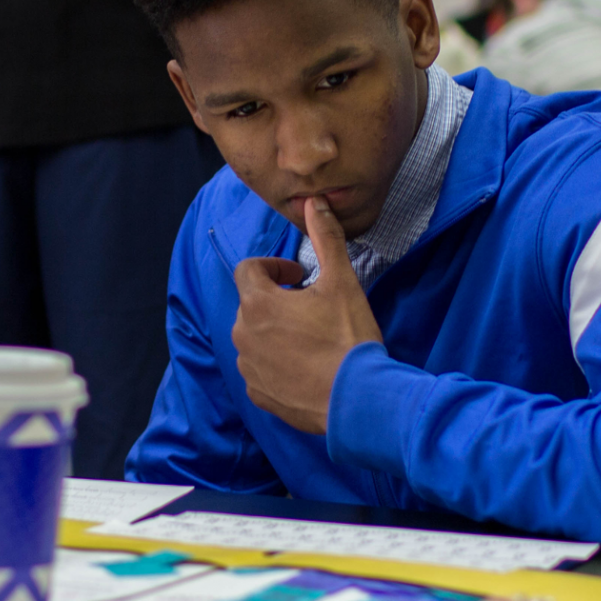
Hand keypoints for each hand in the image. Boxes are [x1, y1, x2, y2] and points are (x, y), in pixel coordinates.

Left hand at [232, 196, 382, 433]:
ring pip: (254, 338)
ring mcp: (249, 368)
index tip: (300, 276)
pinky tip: (307, 367)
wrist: (358, 399)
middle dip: (278, 300)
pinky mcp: (259, 395)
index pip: (248, 269)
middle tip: (312, 307)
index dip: (275, 266)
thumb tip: (316, 201)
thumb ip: (326, 238)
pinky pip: (260, 370)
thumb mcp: (342, 282)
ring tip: (312, 338)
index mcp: (257, 304)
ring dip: (276, 331)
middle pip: (251, 304)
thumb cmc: (348, 338)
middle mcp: (242, 336)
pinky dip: (277, 363)